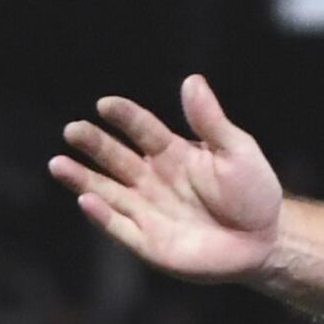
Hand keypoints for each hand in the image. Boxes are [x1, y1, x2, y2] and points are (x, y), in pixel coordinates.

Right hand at [49, 75, 283, 281]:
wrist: (265, 241)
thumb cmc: (253, 193)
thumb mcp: (237, 152)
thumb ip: (211, 121)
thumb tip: (192, 81)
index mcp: (172, 152)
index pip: (141, 129)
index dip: (124, 117)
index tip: (106, 105)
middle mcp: (153, 179)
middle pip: (115, 157)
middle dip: (93, 144)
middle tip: (72, 131)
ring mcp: (149, 210)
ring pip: (108, 192)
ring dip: (83, 179)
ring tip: (58, 164)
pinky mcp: (150, 243)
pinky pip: (121, 228)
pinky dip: (102, 216)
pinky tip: (85, 200)